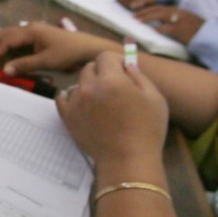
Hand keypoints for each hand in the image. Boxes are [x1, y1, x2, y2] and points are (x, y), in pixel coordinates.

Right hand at [0, 21, 116, 75]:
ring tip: (0, 64)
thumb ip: (24, 65)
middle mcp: (29, 28)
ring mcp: (33, 31)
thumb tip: (5, 71)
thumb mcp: (46, 61)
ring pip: (10, 37)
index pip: (5, 41)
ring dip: (2, 49)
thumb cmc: (68, 53)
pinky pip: (18, 41)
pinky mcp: (37, 36)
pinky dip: (11, 50)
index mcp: (30, 31)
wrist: (88, 48)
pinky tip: (12, 60)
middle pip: (4, 35)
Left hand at [55, 52, 167, 171]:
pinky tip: (81, 103)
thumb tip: (126, 66)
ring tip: (101, 102)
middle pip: (89, 68)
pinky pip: (62, 98)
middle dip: (101, 72)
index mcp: (112, 80)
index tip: (122, 71)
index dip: (115, 61)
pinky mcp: (67, 117)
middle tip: (113, 87)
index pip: (105, 56)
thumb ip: (139, 76)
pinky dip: (71, 98)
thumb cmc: (147, 130)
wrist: (127, 160)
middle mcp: (89, 87)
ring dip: (88, 87)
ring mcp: (75, 103)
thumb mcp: (155, 98)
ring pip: (78, 83)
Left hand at [134, 5, 203, 43]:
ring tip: (138, 21)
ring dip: (148, 18)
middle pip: (158, 9)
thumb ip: (172, 18)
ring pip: (160, 16)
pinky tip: (152, 30)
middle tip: (134, 16)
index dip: (148, 9)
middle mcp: (177, 13)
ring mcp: (178, 21)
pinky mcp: (180, 30)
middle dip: (144, 12)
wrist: (207, 34)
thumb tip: (158, 21)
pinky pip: (166, 28)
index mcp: (177, 10)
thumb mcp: (183, 19)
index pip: (160, 7)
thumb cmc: (195, 29)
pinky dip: (158, 28)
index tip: (139, 12)